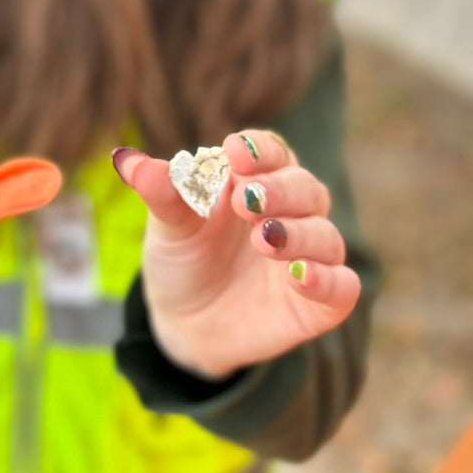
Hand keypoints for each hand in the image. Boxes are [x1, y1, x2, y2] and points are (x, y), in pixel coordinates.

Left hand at [112, 131, 360, 377]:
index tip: (236, 152)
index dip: (260, 149)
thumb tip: (129, 162)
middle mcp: (290, 212)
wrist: (184, 323)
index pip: (271, 151)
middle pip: (304, 188)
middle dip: (280, 190)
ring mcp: (307, 256)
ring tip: (265, 239)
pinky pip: (343, 286)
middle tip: (248, 200)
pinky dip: (327, 279)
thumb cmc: (182, 257)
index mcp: (256, 179)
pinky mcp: (319, 301)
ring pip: (325, 235)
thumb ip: (161, 194)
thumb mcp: (167, 226)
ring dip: (300, 233)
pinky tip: (300, 276)